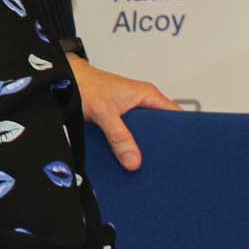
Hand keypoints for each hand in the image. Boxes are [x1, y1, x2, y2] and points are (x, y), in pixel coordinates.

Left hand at [68, 54, 180, 171]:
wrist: (62, 80)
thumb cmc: (84, 83)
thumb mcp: (105, 112)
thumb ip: (119, 136)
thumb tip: (133, 160)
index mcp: (147, 95)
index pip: (176, 116)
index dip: (183, 134)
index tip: (185, 153)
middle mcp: (141, 104)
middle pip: (160, 130)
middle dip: (160, 146)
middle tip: (163, 166)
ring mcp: (128, 113)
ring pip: (142, 135)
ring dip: (140, 148)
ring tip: (144, 167)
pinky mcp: (116, 121)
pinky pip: (126, 137)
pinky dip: (125, 147)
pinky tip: (124, 161)